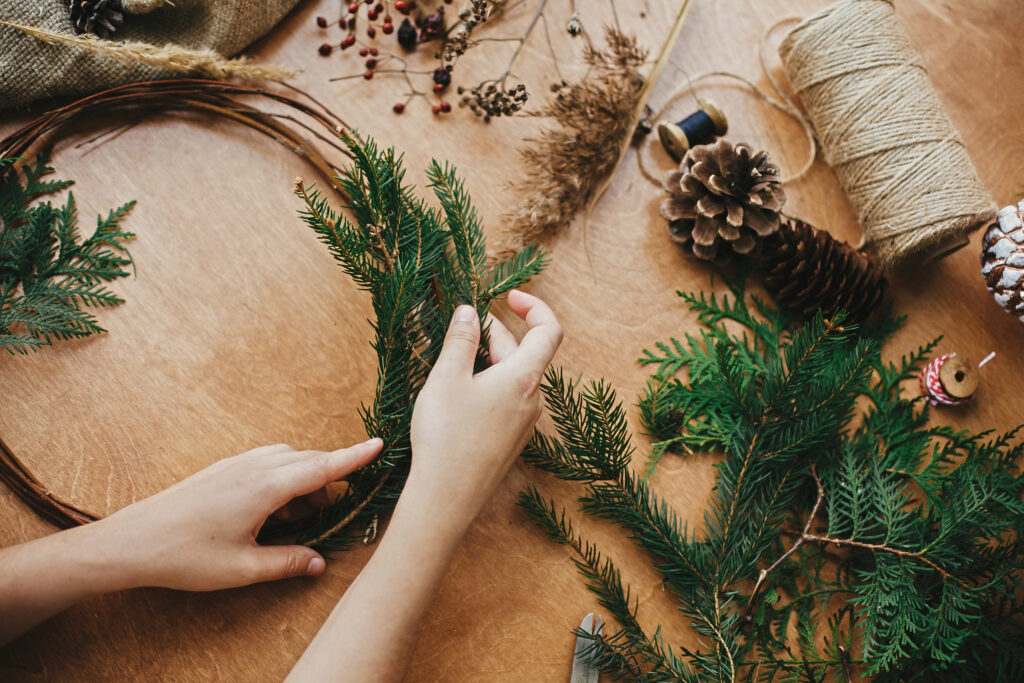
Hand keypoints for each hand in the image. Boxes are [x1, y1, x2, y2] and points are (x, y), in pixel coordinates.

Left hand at [94, 440, 382, 590]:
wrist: (132, 540)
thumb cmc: (186, 555)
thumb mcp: (244, 568)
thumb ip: (288, 562)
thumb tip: (319, 563)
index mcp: (267, 487)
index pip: (323, 467)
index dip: (354, 457)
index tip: (380, 444)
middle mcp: (255, 466)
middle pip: (309, 461)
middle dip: (328, 479)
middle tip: (332, 511)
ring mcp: (237, 464)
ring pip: (287, 460)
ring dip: (303, 480)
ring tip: (298, 517)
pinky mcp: (223, 469)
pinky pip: (267, 463)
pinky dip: (282, 479)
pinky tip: (272, 510)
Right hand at [406, 290, 562, 522]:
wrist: (447, 499)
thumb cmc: (446, 436)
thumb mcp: (447, 378)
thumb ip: (461, 340)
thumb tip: (469, 311)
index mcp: (525, 379)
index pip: (549, 331)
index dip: (534, 307)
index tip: (508, 296)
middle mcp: (533, 400)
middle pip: (524, 353)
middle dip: (494, 334)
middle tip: (459, 327)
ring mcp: (524, 424)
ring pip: (512, 378)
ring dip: (488, 361)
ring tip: (452, 360)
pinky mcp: (510, 441)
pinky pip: (507, 401)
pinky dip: (488, 384)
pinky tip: (457, 393)